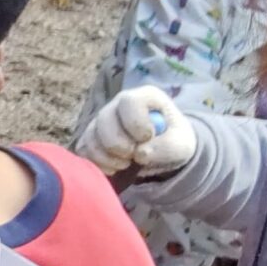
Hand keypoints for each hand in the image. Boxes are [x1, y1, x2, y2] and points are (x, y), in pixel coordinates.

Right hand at [76, 85, 196, 177]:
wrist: (161, 151)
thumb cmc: (174, 142)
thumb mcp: (182, 145)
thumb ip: (167, 147)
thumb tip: (140, 153)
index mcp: (143, 97)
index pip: (129, 102)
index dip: (136, 122)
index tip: (147, 138)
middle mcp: (117, 105)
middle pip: (105, 121)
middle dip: (120, 145)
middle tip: (135, 156)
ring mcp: (100, 121)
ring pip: (91, 138)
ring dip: (109, 158)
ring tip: (127, 164)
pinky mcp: (89, 138)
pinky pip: (84, 151)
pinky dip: (98, 164)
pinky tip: (114, 168)